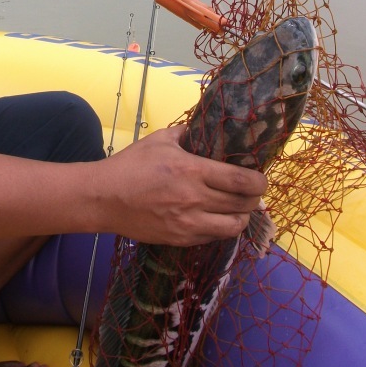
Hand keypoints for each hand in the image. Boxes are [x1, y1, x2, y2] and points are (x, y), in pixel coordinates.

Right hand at [93, 126, 266, 245]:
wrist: (104, 198)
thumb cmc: (131, 165)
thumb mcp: (160, 140)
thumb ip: (187, 133)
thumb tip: (207, 127)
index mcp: (191, 170)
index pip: (240, 180)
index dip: (259, 182)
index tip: (261, 179)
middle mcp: (194, 199)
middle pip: (243, 204)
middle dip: (254, 199)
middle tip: (252, 192)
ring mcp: (188, 223)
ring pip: (234, 226)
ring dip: (242, 217)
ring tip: (238, 208)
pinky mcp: (180, 239)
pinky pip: (214, 238)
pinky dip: (221, 228)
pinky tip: (216, 218)